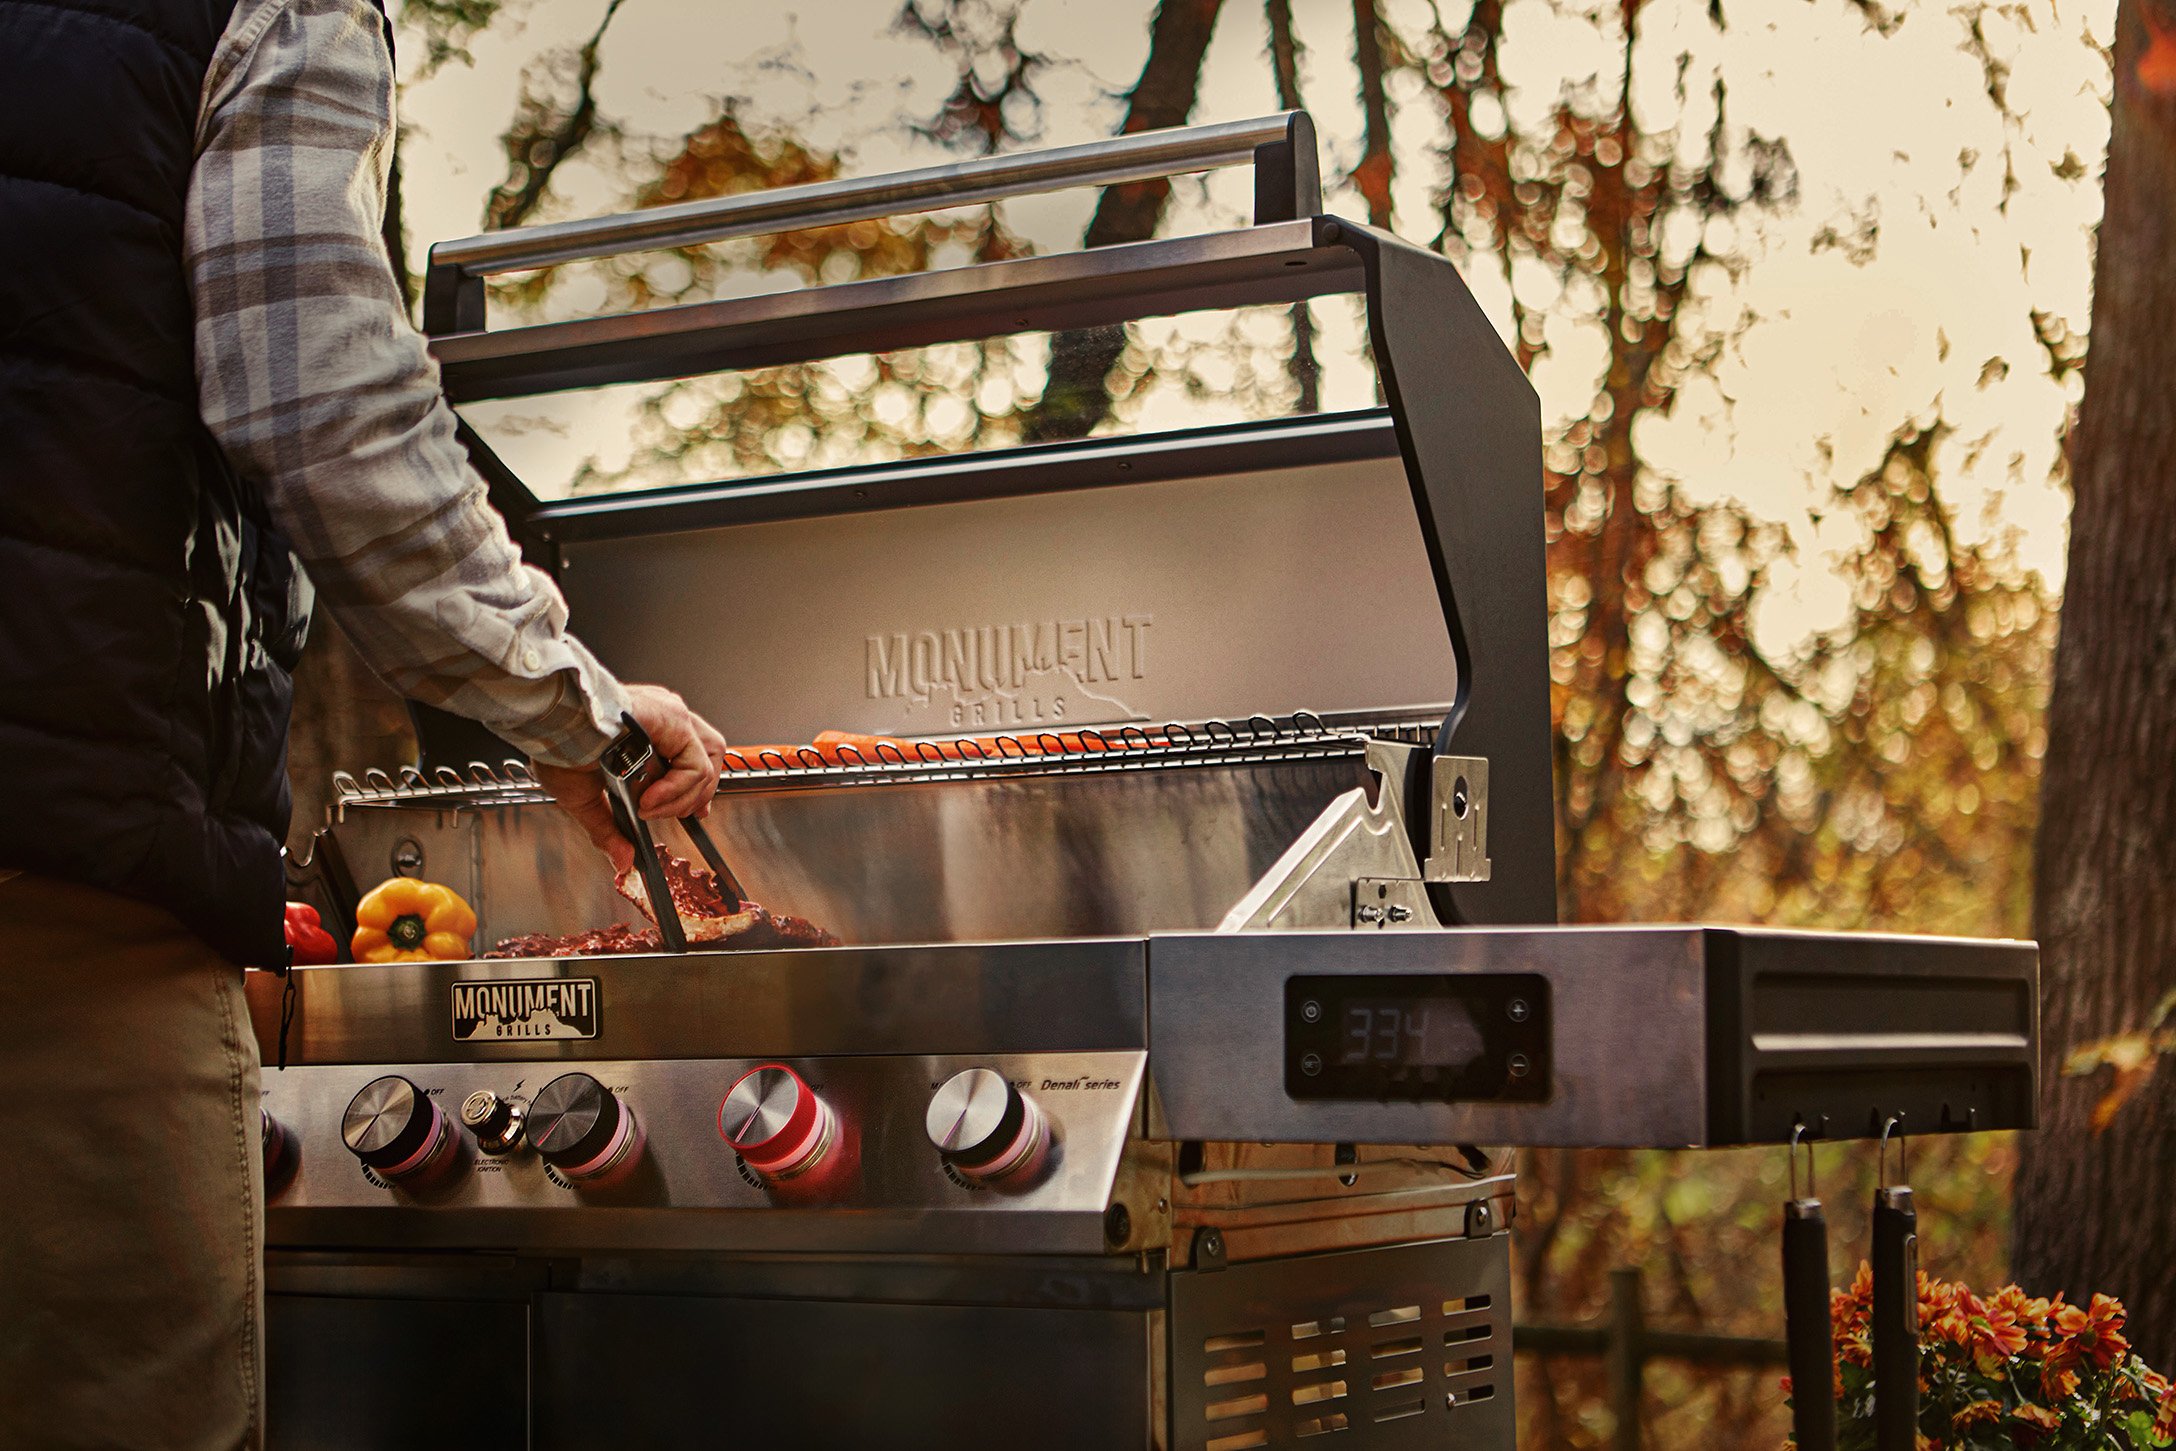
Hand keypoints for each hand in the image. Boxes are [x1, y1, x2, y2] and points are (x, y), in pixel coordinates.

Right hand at [532, 684, 729, 873]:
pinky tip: (648, 800)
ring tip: (651, 809)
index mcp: (648, 730)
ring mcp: (672, 717)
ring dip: (684, 797)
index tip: (692, 813)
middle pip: (710, 753)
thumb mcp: (586, 799)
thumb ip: (609, 830)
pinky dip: (676, 791)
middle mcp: (665, 719)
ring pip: (708, 761)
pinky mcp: (674, 720)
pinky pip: (694, 765)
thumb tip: (621, 861)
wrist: (552, 727)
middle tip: (684, 815)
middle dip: (701, 792)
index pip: (692, 755)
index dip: (696, 787)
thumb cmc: (559, 749)